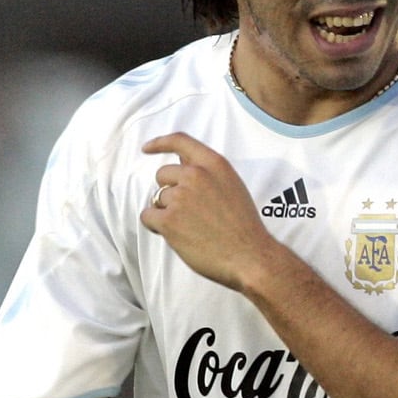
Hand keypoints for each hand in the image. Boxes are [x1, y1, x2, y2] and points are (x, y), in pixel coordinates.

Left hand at [139, 132, 285, 291]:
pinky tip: (175, 234)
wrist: (250, 256)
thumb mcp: (232, 186)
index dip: (160, 143)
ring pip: (157, 198)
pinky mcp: (169, 220)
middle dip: (169, 191)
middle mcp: (196, 175)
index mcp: (214, 164)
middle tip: (188, 212)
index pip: (180, 141)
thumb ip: (208, 173)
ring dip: (167, 212)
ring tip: (191, 228)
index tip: (147, 148)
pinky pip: (148, 216)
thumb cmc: (244, 226)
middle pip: (163, 174)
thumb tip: (182, 166)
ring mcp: (181, 197)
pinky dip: (155, 226)